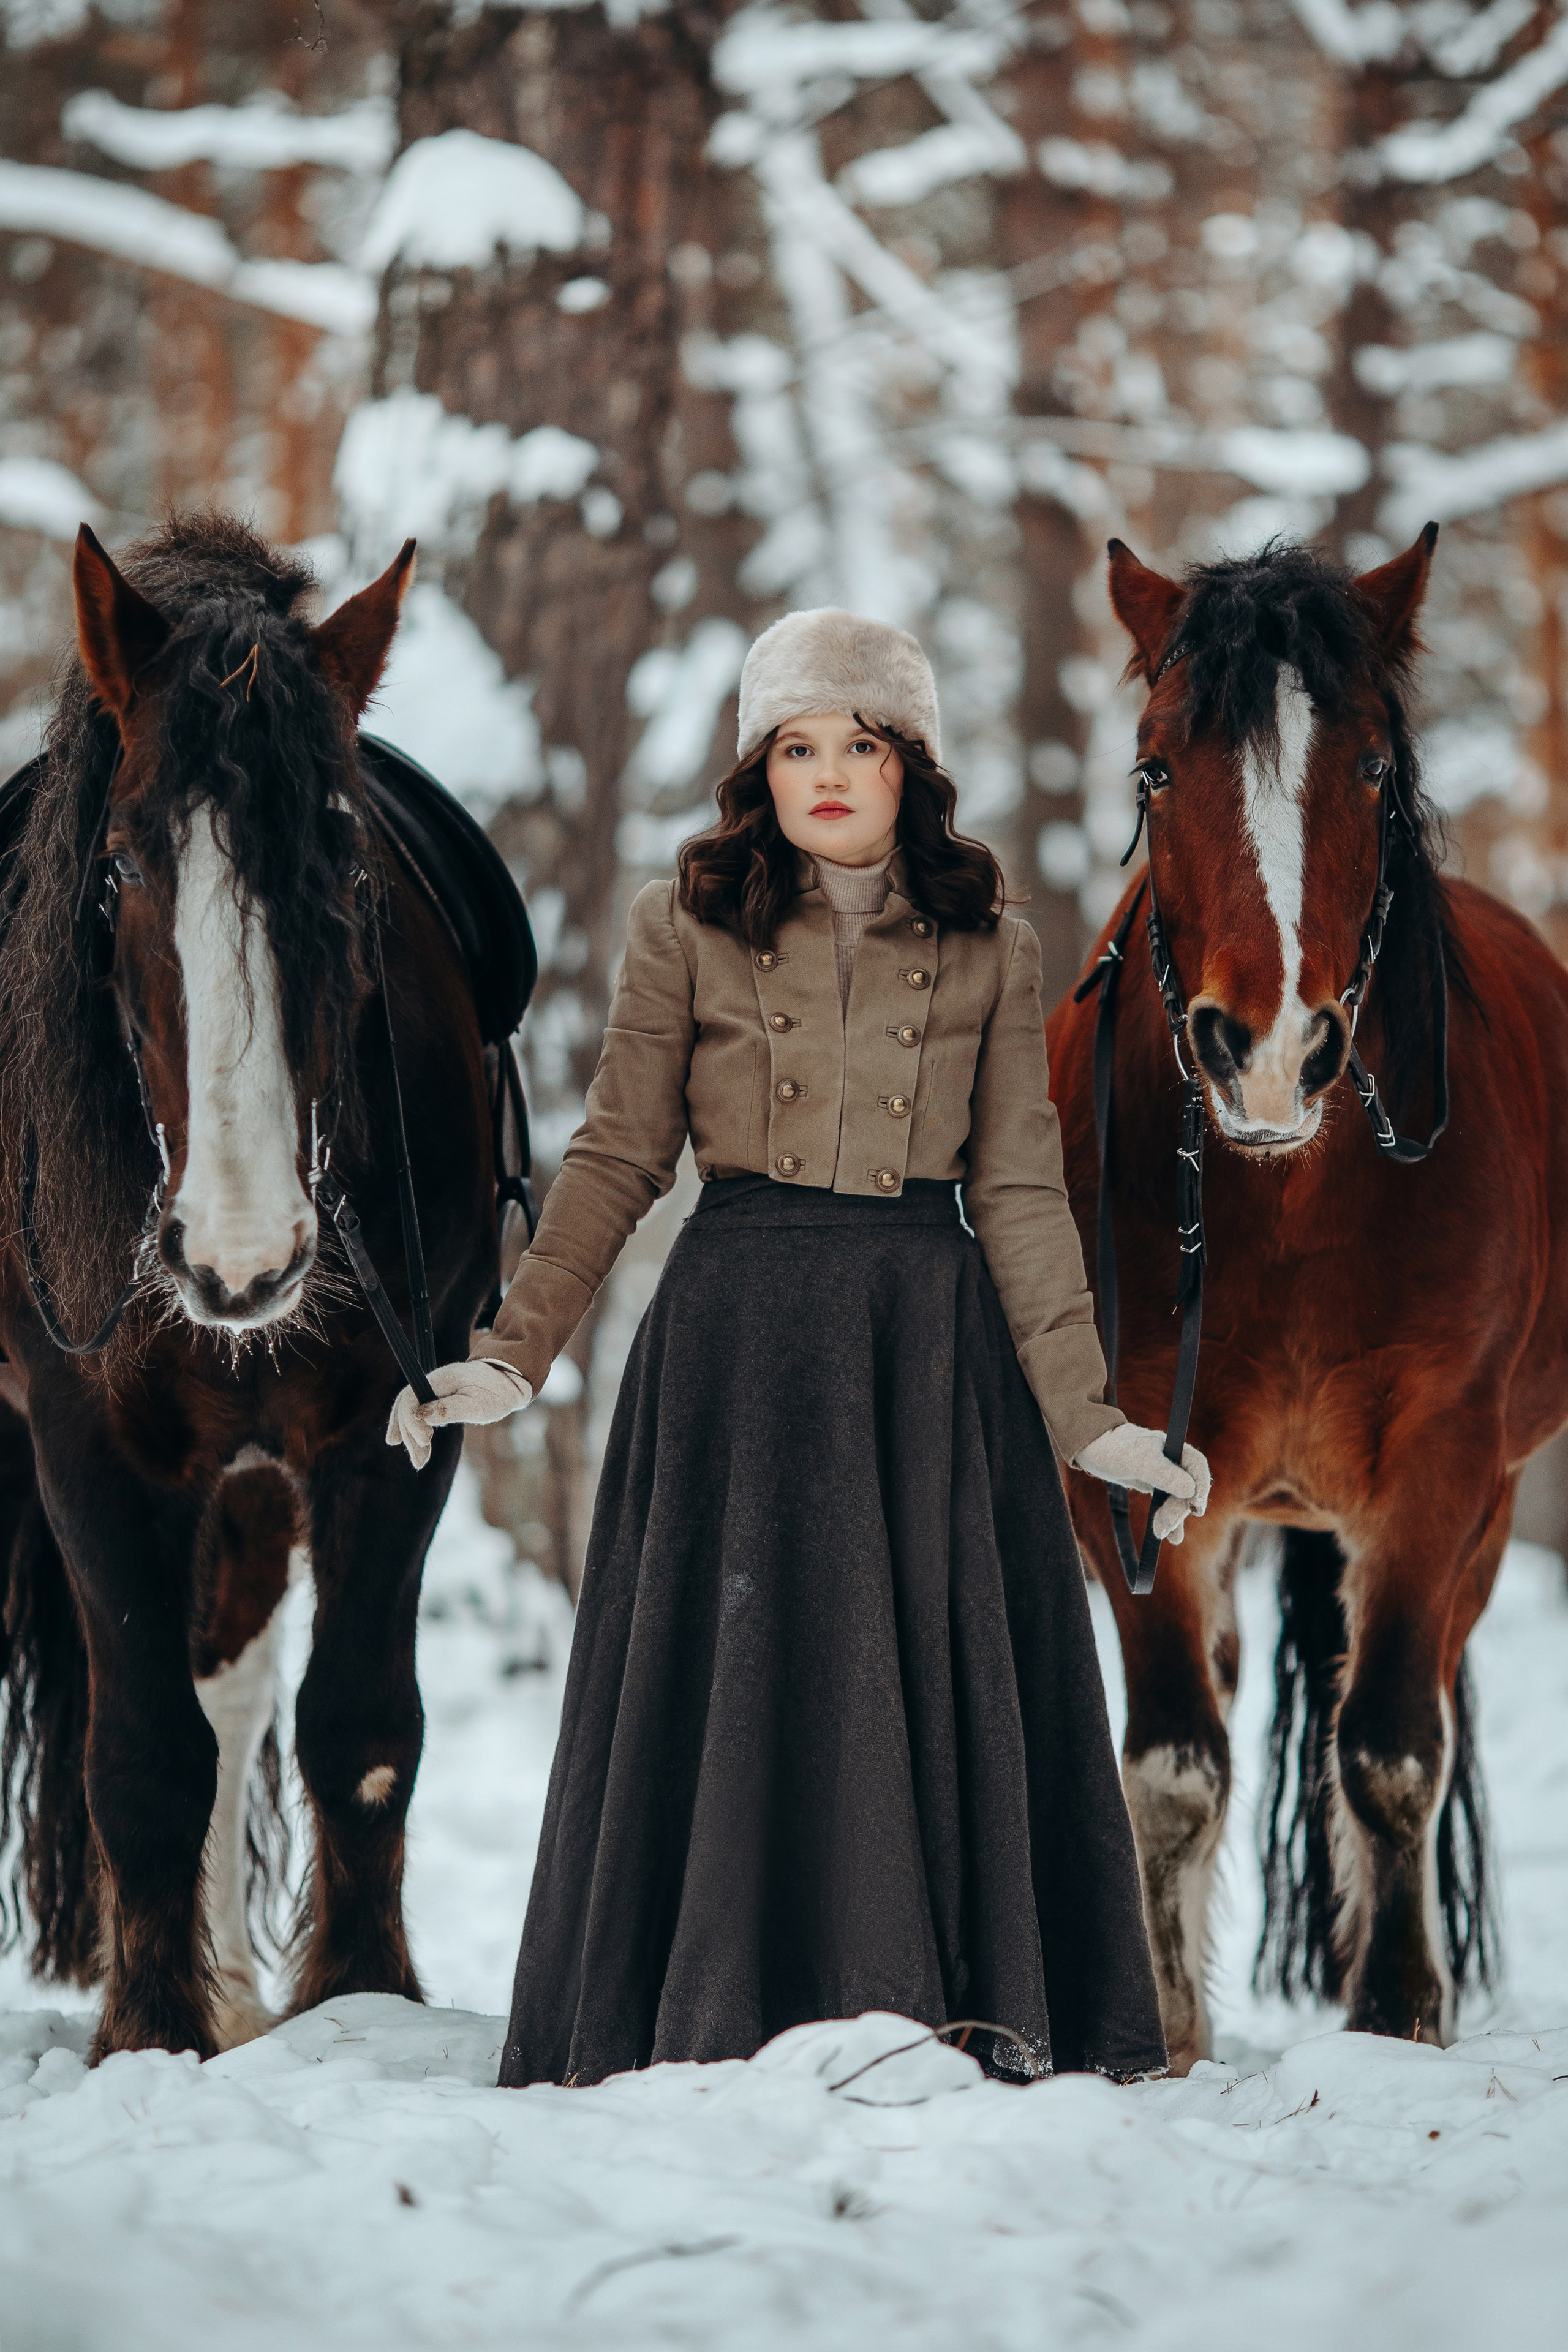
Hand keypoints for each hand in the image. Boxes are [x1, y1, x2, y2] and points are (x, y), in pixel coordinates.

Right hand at [385, 1359, 532, 1470]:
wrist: (507, 1382)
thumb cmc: (496, 1394)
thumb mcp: (477, 1405)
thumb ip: (449, 1410)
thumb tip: (421, 1416)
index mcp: (440, 1379)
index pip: (411, 1398)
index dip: (412, 1421)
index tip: (426, 1442)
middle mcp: (431, 1381)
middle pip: (406, 1407)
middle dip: (410, 1436)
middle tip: (420, 1461)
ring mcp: (431, 1388)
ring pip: (409, 1411)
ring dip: (409, 1437)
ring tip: (418, 1462)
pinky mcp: (434, 1397)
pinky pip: (414, 1411)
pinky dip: (408, 1428)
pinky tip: (398, 1442)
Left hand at [1072, 1423, 1210, 1545]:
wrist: (1092, 1449)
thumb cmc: (1115, 1450)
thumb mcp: (1139, 1462)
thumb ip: (1164, 1474)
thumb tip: (1190, 1491)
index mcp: (1173, 1447)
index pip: (1197, 1467)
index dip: (1201, 1488)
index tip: (1194, 1509)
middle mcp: (1173, 1459)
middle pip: (1188, 1487)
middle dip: (1178, 1509)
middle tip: (1164, 1527)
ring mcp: (1165, 1473)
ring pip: (1178, 1499)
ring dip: (1173, 1518)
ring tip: (1161, 1534)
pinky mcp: (1154, 1484)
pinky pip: (1167, 1503)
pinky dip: (1170, 1520)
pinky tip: (1172, 1537)